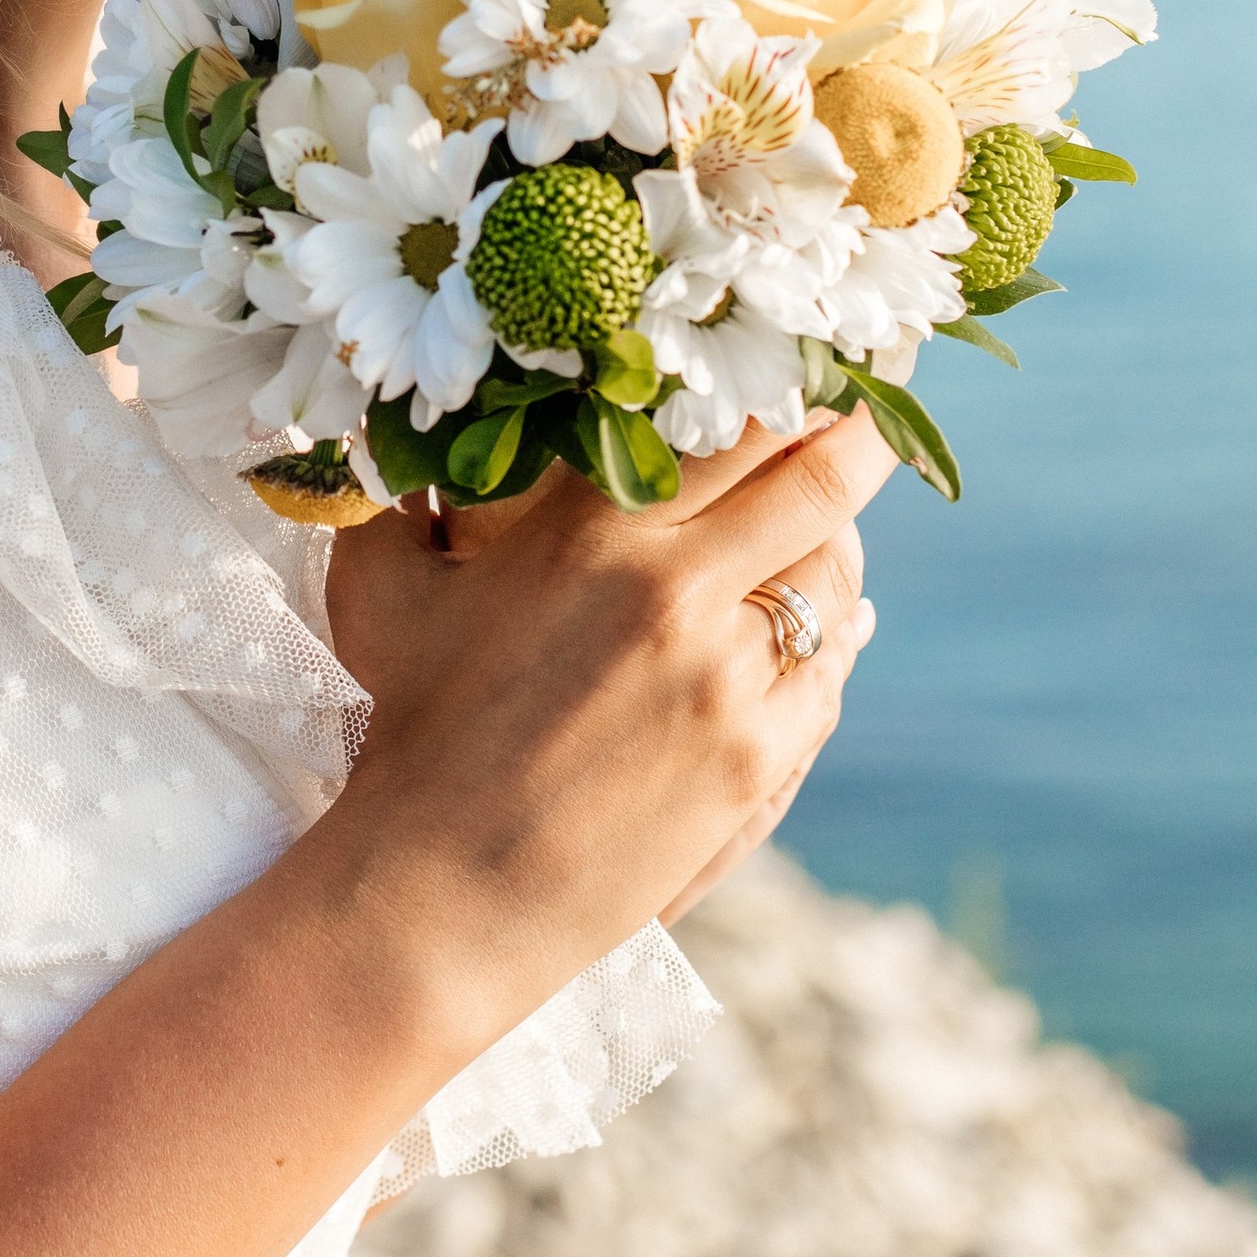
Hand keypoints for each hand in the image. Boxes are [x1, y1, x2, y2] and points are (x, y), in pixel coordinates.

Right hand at [316, 412, 891, 1037]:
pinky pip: (828, 675)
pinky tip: (826, 632)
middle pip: (818, 480)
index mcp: (589, 528)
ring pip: (832, 581)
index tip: (807, 365)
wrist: (442, 890)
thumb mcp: (387, 591)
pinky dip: (831, 644)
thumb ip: (407, 491)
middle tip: (869, 418)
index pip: (733, 422)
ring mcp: (727, 680)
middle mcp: (673, 589)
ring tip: (831, 532)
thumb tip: (398, 425)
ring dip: (838, 548)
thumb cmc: (407, 731)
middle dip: (857, 438)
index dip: (788, 385)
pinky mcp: (757, 758)